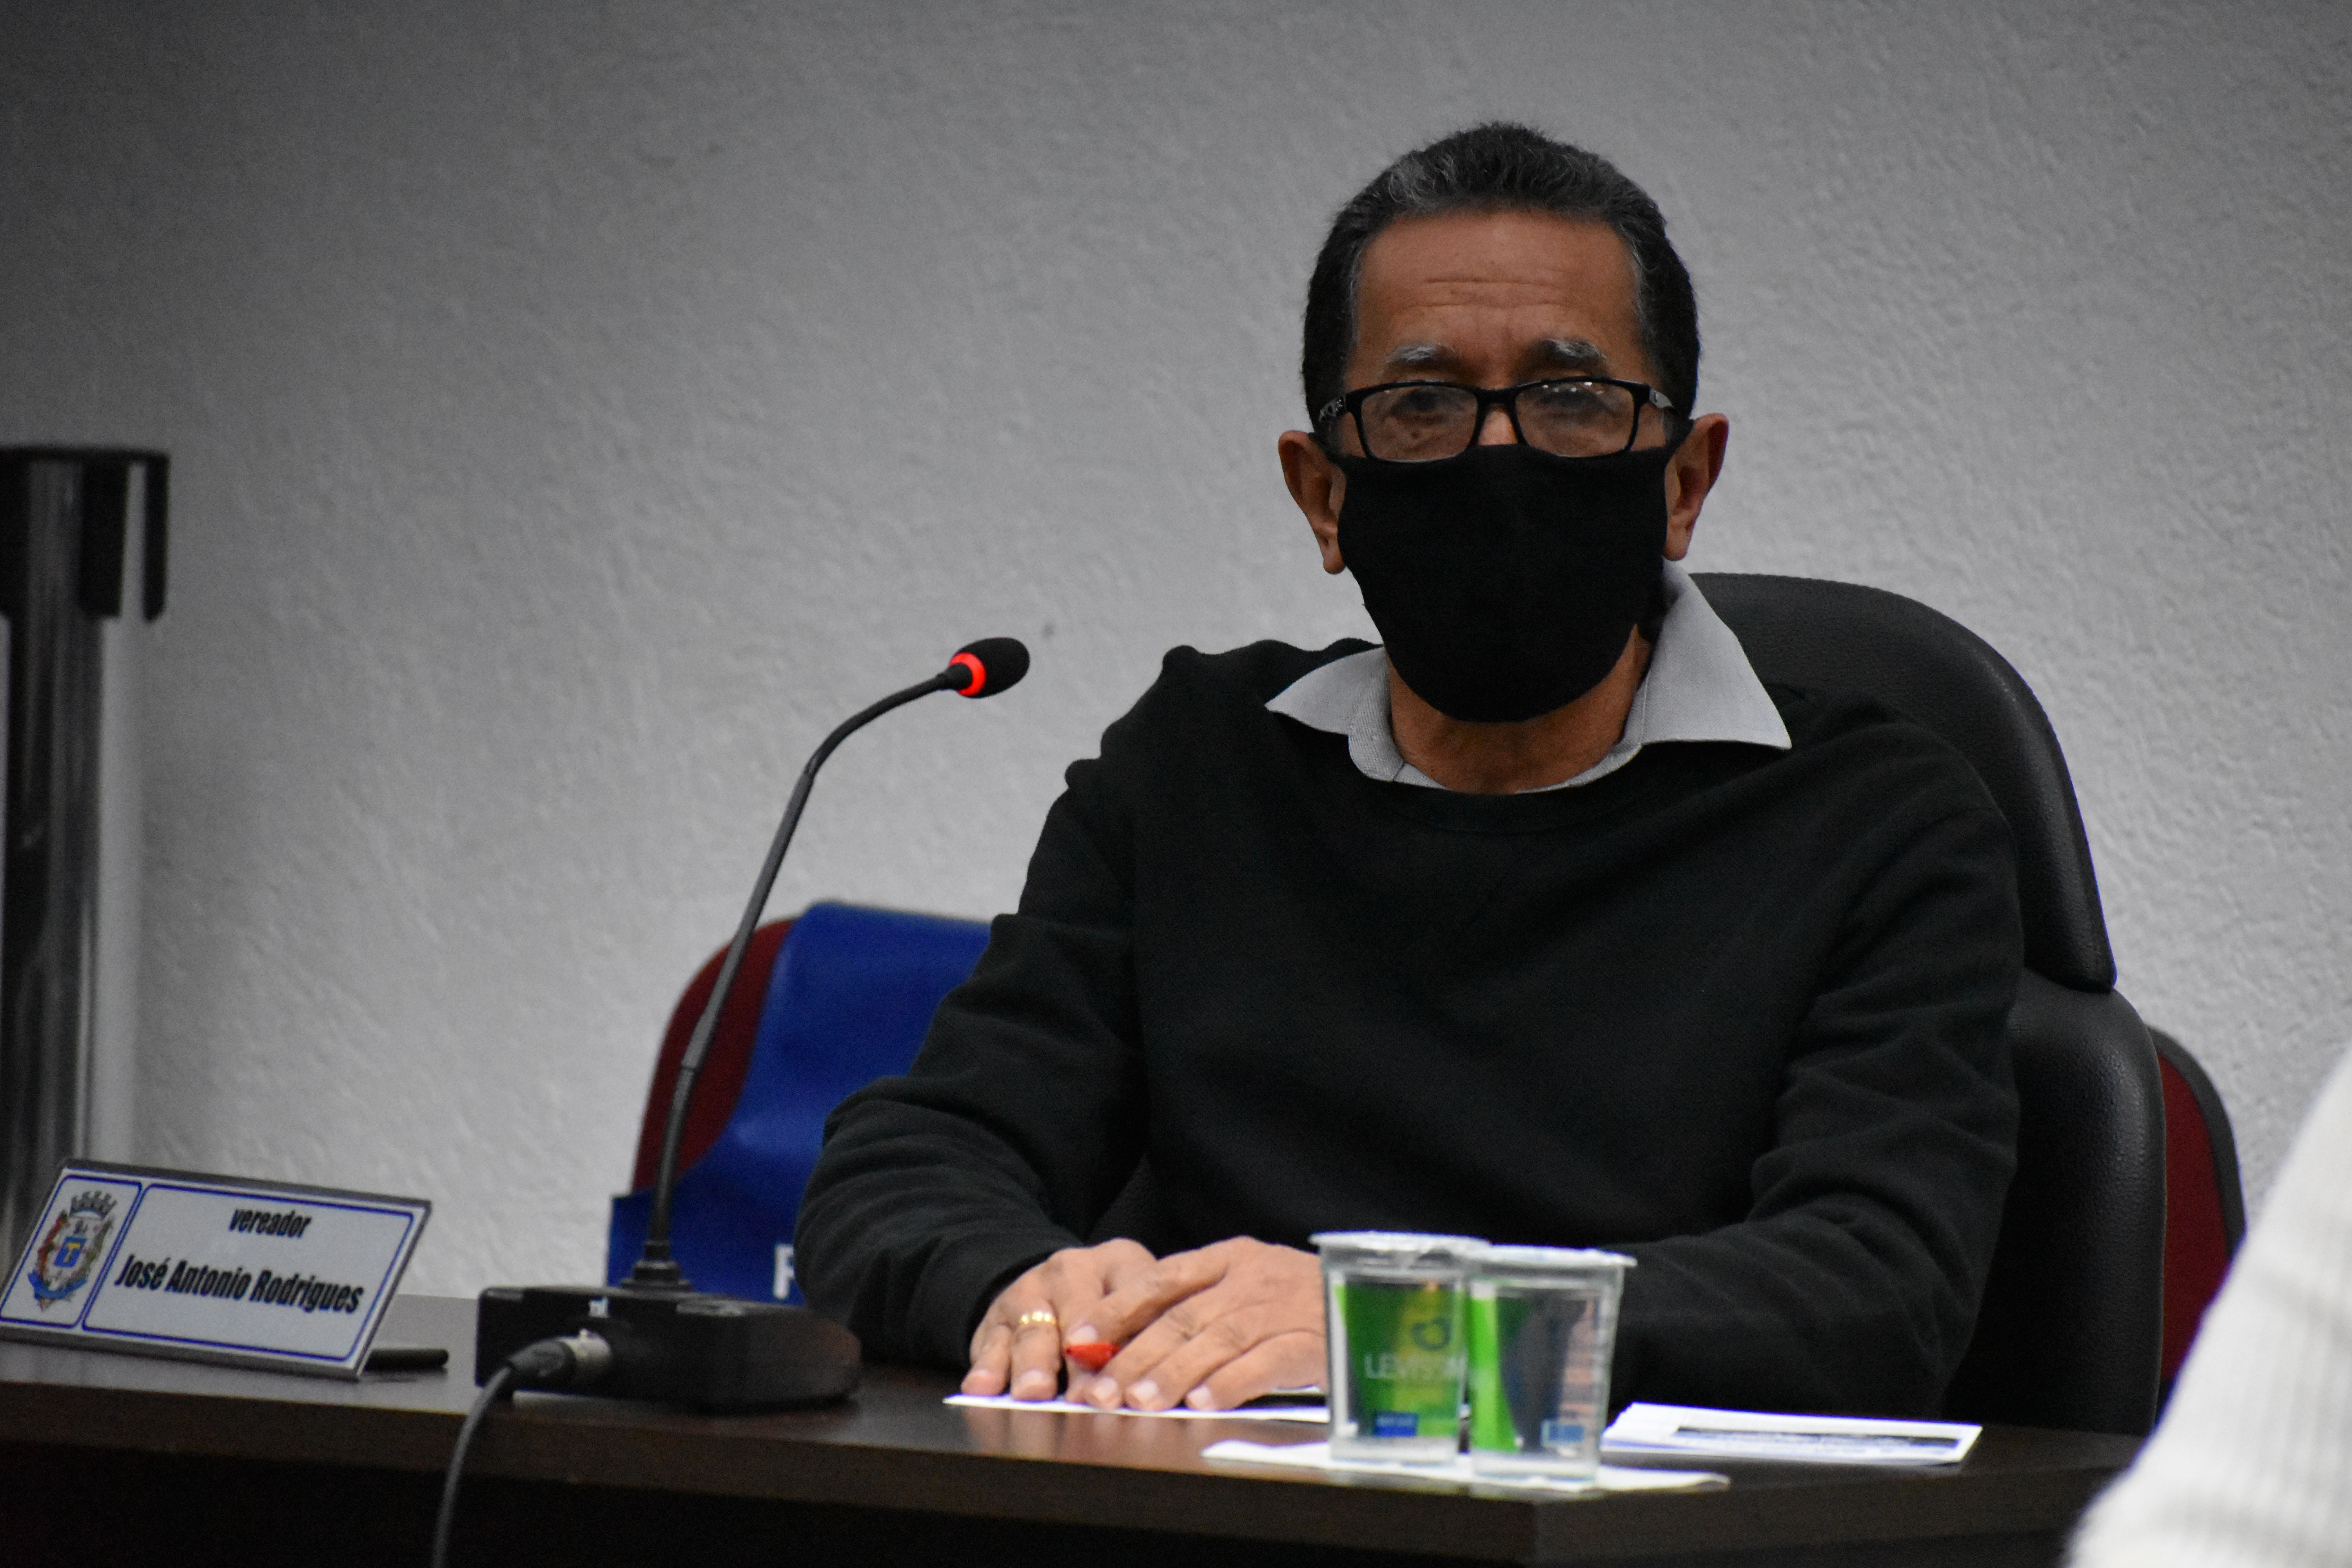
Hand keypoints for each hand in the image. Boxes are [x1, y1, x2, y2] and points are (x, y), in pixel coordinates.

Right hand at [963, 1239, 1156, 1399]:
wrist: (1051, 1287)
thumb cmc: (1113, 1309)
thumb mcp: (1143, 1307)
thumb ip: (1153, 1338)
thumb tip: (1164, 1388)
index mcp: (1118, 1261)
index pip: (1132, 1292)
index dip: (1131, 1334)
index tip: (1130, 1373)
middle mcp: (1071, 1270)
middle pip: (1077, 1310)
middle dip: (1080, 1358)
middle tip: (1084, 1394)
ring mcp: (1028, 1291)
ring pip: (1032, 1329)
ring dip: (1033, 1364)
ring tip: (1036, 1391)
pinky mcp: (995, 1318)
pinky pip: (990, 1344)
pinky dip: (988, 1367)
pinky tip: (985, 1387)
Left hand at [1070, 1237, 1323, 1412]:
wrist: (1378, 1297)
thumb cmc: (1299, 1298)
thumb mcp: (1245, 1285)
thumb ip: (1196, 1305)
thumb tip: (1127, 1343)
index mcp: (1229, 1258)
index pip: (1161, 1279)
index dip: (1116, 1309)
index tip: (1078, 1337)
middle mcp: (1250, 1279)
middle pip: (1182, 1316)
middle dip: (1134, 1355)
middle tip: (1099, 1390)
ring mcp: (1281, 1308)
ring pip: (1216, 1339)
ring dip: (1174, 1372)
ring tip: (1140, 1401)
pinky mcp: (1311, 1342)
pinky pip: (1265, 1361)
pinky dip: (1232, 1383)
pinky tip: (1205, 1403)